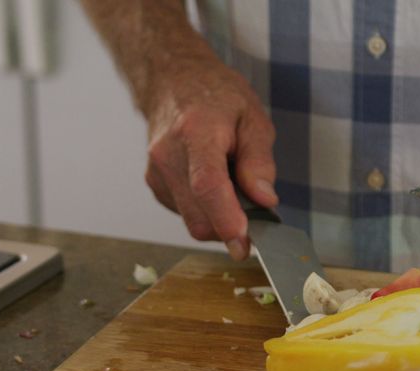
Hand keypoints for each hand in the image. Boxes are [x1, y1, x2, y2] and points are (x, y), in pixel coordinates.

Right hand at [143, 54, 276, 259]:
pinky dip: (205, 209)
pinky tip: (212, 182)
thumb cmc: (215, 95)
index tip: (243, 243)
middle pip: (198, 215)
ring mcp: (156, 172)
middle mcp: (168, 155)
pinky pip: (185, 213)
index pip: (207, 185)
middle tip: (255, 212)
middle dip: (230, 227)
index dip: (226, 219)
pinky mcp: (155, 184)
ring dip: (218, 217)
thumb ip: (259, 161)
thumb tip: (265, 200)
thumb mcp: (253, 118)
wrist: (172, 79)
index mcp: (197, 132)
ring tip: (230, 182)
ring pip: (192, 220)